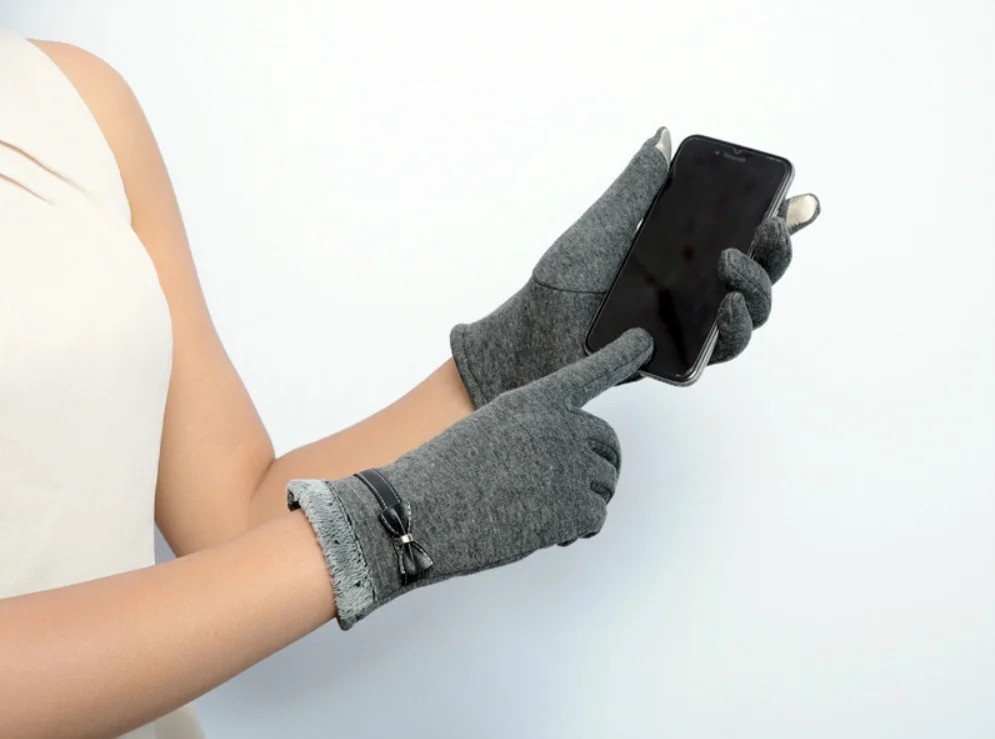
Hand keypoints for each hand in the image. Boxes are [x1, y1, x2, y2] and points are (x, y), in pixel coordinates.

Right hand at [287, 329, 652, 628]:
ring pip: (605, 482)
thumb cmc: (439, 476)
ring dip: (584, 499)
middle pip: (607, 442)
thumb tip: (564, 461)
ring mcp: (568, 467)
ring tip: (543, 511)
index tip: (643, 340)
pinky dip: (578, 527)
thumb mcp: (485, 431)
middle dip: (596, 464)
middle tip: (569, 488)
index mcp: (532, 401)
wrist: (418, 513)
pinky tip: (548, 531)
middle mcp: (557, 427)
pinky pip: (596, 515)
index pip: (587, 373)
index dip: (619, 356)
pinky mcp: (570, 509)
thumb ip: (530, 432)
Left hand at [450, 127, 820, 405]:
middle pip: (759, 274)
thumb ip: (635, 187)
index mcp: (684, 255)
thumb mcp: (602, 226)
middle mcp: (695, 291)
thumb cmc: (564, 283)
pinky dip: (735, 331)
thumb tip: (661, 138)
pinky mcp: (679, 359)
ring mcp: (690, 326)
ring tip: (734, 273)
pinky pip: (722, 350)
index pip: (743, 236)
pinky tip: (728, 310)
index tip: (800, 200)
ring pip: (751, 313)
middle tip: (765, 232)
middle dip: (775, 252)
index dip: (779, 222)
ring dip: (758, 291)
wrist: (532, 334)